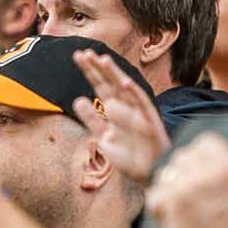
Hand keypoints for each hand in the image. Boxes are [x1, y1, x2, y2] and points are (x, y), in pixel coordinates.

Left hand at [71, 49, 169, 181]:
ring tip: (103, 60)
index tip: (78, 56)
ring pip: (125, 88)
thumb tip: (78, 99)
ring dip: (115, 74)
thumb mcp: (104, 138)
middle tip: (85, 53)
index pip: (100, 85)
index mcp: (115, 109)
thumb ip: (92, 119)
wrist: (148, 174)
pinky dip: (134, 93)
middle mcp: (126, 106)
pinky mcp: (149, 121)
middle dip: (98, 68)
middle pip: (110, 82)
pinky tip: (124, 82)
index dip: (90, 71)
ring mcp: (138, 112)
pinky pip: (142, 104)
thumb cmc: (130, 156)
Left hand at [146, 134, 227, 227]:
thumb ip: (222, 172)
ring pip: (166, 173)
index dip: (196, 155)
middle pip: (182, 156)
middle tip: (188, 198)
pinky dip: (158, 206)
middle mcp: (216, 171)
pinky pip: (156, 192)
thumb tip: (199, 157)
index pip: (206, 140)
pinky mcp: (175, 198)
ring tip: (182, 211)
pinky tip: (173, 219)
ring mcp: (194, 183)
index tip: (196, 171)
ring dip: (168, 190)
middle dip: (180, 175)